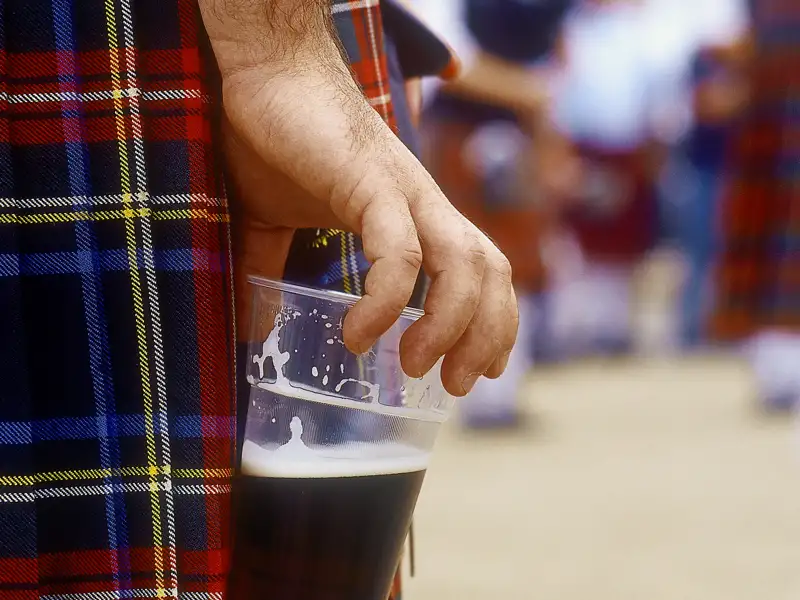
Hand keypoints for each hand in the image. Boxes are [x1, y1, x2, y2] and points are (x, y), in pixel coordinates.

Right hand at [200, 0, 517, 394]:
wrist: (265, 75)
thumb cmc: (274, 142)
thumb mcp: (273, 224)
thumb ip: (270, 273)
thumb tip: (255, 328)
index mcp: (415, 213)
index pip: (482, 267)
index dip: (493, 320)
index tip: (478, 370)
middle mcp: (423, 203)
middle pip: (491, 271)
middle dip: (486, 334)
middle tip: (455, 385)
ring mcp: (403, 191)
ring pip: (463, 264)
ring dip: (450, 325)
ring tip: (413, 365)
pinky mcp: (371, 181)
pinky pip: (400, 250)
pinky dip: (389, 299)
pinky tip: (361, 333)